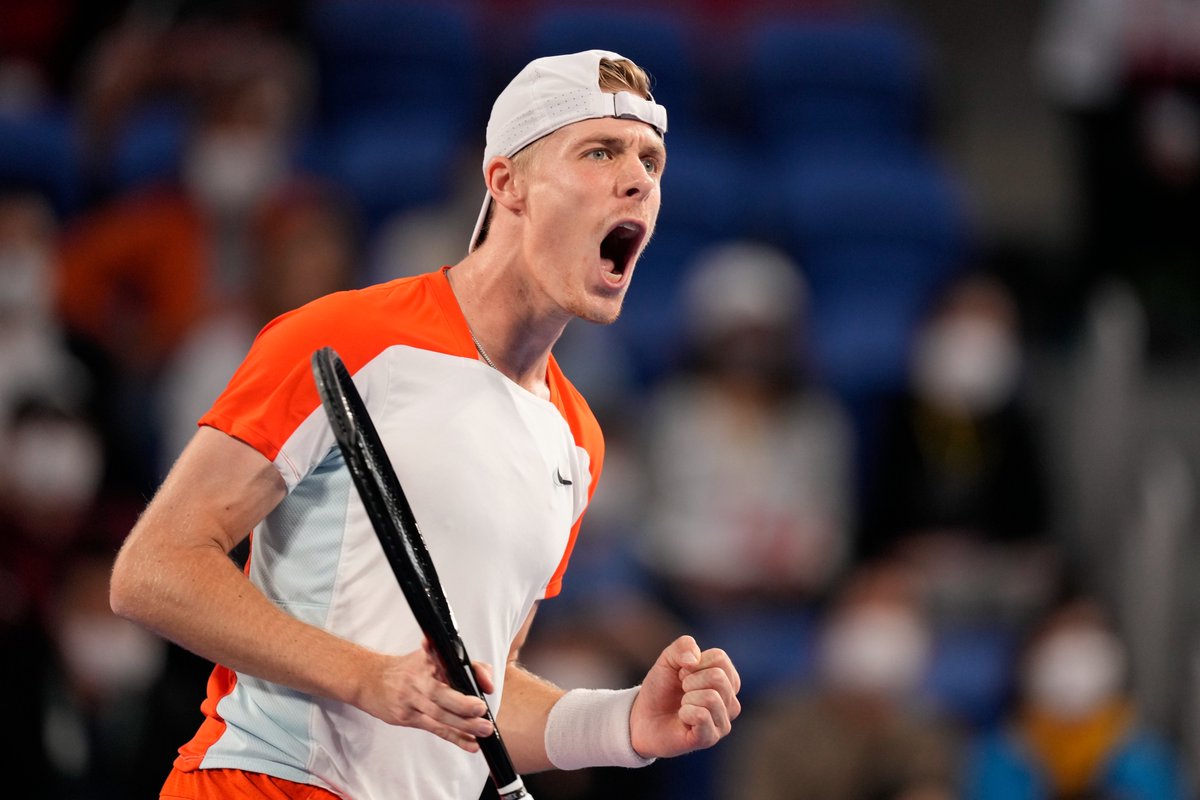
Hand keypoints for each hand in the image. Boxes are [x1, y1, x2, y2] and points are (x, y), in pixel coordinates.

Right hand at [354, 639, 494, 751]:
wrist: (370, 680)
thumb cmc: (407, 669)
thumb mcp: (429, 657)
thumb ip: (460, 666)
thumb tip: (486, 682)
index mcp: (429, 659)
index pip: (453, 663)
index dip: (472, 673)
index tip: (487, 685)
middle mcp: (419, 679)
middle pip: (442, 694)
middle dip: (463, 705)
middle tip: (482, 711)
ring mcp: (411, 699)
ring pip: (439, 715)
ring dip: (463, 725)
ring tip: (484, 731)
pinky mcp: (407, 717)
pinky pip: (434, 728)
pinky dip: (454, 737)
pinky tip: (470, 743)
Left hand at [629, 635, 740, 758]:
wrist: (642, 717)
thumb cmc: (661, 688)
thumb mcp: (668, 659)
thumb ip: (683, 646)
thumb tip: (694, 660)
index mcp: (727, 679)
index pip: (720, 659)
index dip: (694, 662)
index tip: (683, 673)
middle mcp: (731, 702)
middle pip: (718, 677)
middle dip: (690, 680)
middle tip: (681, 691)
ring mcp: (723, 722)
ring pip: (711, 697)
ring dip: (687, 698)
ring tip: (682, 705)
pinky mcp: (710, 738)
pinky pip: (702, 716)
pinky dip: (685, 712)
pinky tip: (682, 718)